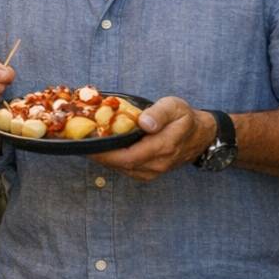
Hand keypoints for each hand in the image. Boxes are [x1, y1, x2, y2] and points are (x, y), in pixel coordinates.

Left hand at [90, 98, 215, 181]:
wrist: (201, 135)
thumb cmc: (185, 118)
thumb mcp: (175, 107)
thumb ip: (159, 113)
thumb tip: (144, 122)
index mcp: (162, 147)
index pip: (127, 156)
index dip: (104, 153)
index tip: (85, 144)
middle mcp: (157, 164)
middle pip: (120, 165)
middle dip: (98, 155)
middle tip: (78, 141)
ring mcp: (154, 171)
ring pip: (121, 169)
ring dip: (103, 158)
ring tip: (85, 144)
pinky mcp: (149, 172)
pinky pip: (126, 169)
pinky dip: (112, 161)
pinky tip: (101, 149)